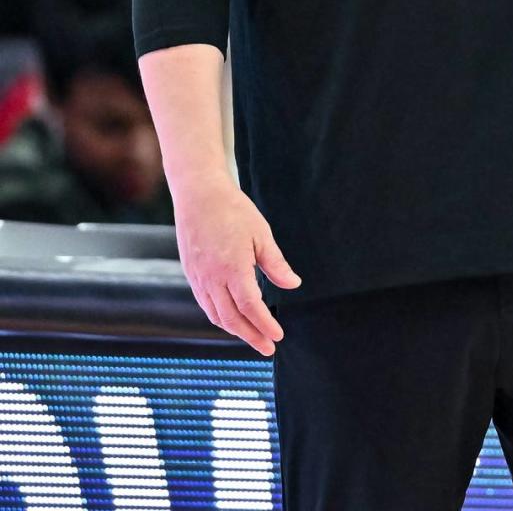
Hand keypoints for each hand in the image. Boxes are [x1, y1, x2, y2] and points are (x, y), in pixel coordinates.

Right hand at [171, 173, 301, 356]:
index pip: (251, 308)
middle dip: (251, 336)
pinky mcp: (191, 274)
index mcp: (232, 269)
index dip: (265, 325)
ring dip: (235, 329)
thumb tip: (293, 285)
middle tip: (267, 347)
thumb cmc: (233, 210)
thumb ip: (275, 264)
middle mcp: (212, 278)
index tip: (278, 336)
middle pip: (232, 319)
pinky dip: (219, 316)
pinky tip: (231, 316)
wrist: (199, 194)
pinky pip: (205, 304)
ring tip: (252, 335)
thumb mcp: (261, 234)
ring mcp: (198, 278)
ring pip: (216, 315)